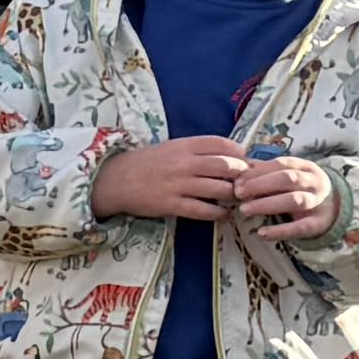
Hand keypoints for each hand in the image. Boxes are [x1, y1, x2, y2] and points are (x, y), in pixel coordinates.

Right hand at [90, 133, 254, 220]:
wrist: (112, 180)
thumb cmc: (145, 163)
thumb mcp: (171, 148)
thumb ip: (197, 151)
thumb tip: (230, 158)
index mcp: (184, 145)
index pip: (222, 144)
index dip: (239, 153)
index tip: (243, 162)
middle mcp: (184, 163)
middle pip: (227, 166)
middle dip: (242, 176)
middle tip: (246, 184)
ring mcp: (178, 184)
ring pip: (219, 189)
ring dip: (233, 196)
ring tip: (237, 200)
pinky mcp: (171, 205)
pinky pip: (203, 210)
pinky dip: (219, 214)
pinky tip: (223, 214)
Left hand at [231, 147, 332, 235]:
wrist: (334, 207)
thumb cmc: (301, 189)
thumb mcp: (288, 176)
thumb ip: (265, 172)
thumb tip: (239, 167)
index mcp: (305, 167)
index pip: (281, 164)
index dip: (259, 171)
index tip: (237, 180)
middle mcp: (314, 182)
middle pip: (288, 179)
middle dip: (260, 185)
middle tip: (238, 193)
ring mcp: (318, 202)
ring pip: (294, 200)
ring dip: (267, 204)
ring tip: (244, 210)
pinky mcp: (318, 224)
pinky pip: (300, 227)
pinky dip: (280, 231)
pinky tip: (261, 233)